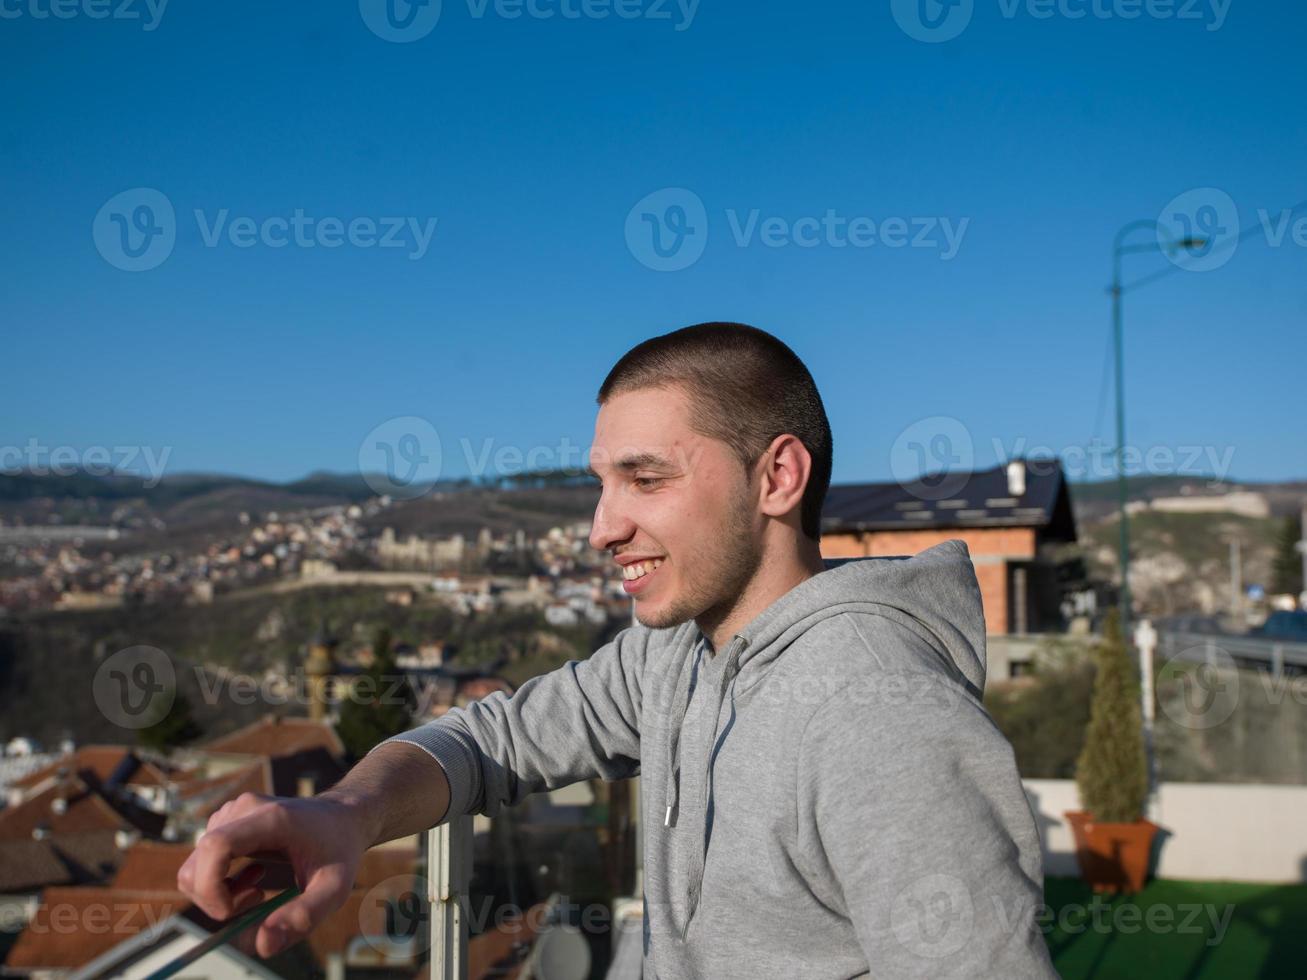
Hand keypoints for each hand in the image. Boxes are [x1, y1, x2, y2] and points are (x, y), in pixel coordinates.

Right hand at [177, 791, 371, 957]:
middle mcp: (244, 810)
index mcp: (270, 819)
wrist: (343, 816)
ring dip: (220, 892)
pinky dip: (219, 881)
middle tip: (258, 903)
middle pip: (197, 865)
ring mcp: (232, 813)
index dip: (211, 888)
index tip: (231, 913)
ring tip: (260, 890)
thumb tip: (263, 945)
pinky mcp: (227, 821)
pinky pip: (203, 861)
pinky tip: (255, 875)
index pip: (216, 846)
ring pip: (196, 867)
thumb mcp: (335, 887)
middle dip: (216, 900)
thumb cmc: (340, 849)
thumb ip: (304, 916)